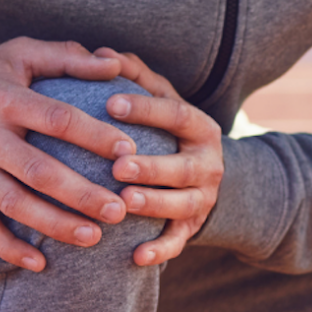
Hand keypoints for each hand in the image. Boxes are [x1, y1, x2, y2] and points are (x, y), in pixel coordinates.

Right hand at [0, 37, 137, 270]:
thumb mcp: (18, 55)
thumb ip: (67, 57)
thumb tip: (114, 64)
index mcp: (5, 99)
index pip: (58, 119)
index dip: (95, 136)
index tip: (129, 152)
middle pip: (40, 171)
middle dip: (83, 194)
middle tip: (120, 209)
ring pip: (16, 205)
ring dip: (56, 224)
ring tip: (94, 237)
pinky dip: (9, 249)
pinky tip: (41, 264)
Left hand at [96, 48, 223, 266]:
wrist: (201, 175)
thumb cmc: (166, 130)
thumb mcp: (160, 99)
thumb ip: (135, 76)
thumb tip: (102, 54)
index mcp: (201, 127)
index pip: (177, 114)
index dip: (147, 110)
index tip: (110, 104)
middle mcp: (209, 163)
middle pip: (184, 166)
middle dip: (152, 167)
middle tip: (118, 166)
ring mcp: (204, 198)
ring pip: (183, 204)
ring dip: (155, 204)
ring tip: (125, 202)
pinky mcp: (193, 228)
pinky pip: (179, 241)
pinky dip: (160, 250)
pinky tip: (136, 257)